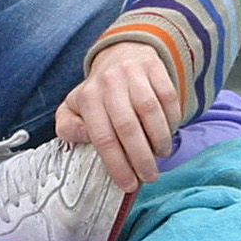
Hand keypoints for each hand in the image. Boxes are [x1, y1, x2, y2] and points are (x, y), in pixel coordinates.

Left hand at [57, 42, 181, 193]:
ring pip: (150, 112)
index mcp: (87, 97)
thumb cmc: (97, 94)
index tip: (129, 185)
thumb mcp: (72, 109)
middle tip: (150, 177)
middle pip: (128, 127)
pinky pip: (168, 96)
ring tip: (161, 155)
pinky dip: (172, 119)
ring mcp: (132, 72)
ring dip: (159, 140)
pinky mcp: (154, 66)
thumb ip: (68, 128)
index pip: (102, 137)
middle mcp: (109, 82)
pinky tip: (169, 133)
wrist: (119, 55)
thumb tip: (86, 137)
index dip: (117, 164)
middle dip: (141, 158)